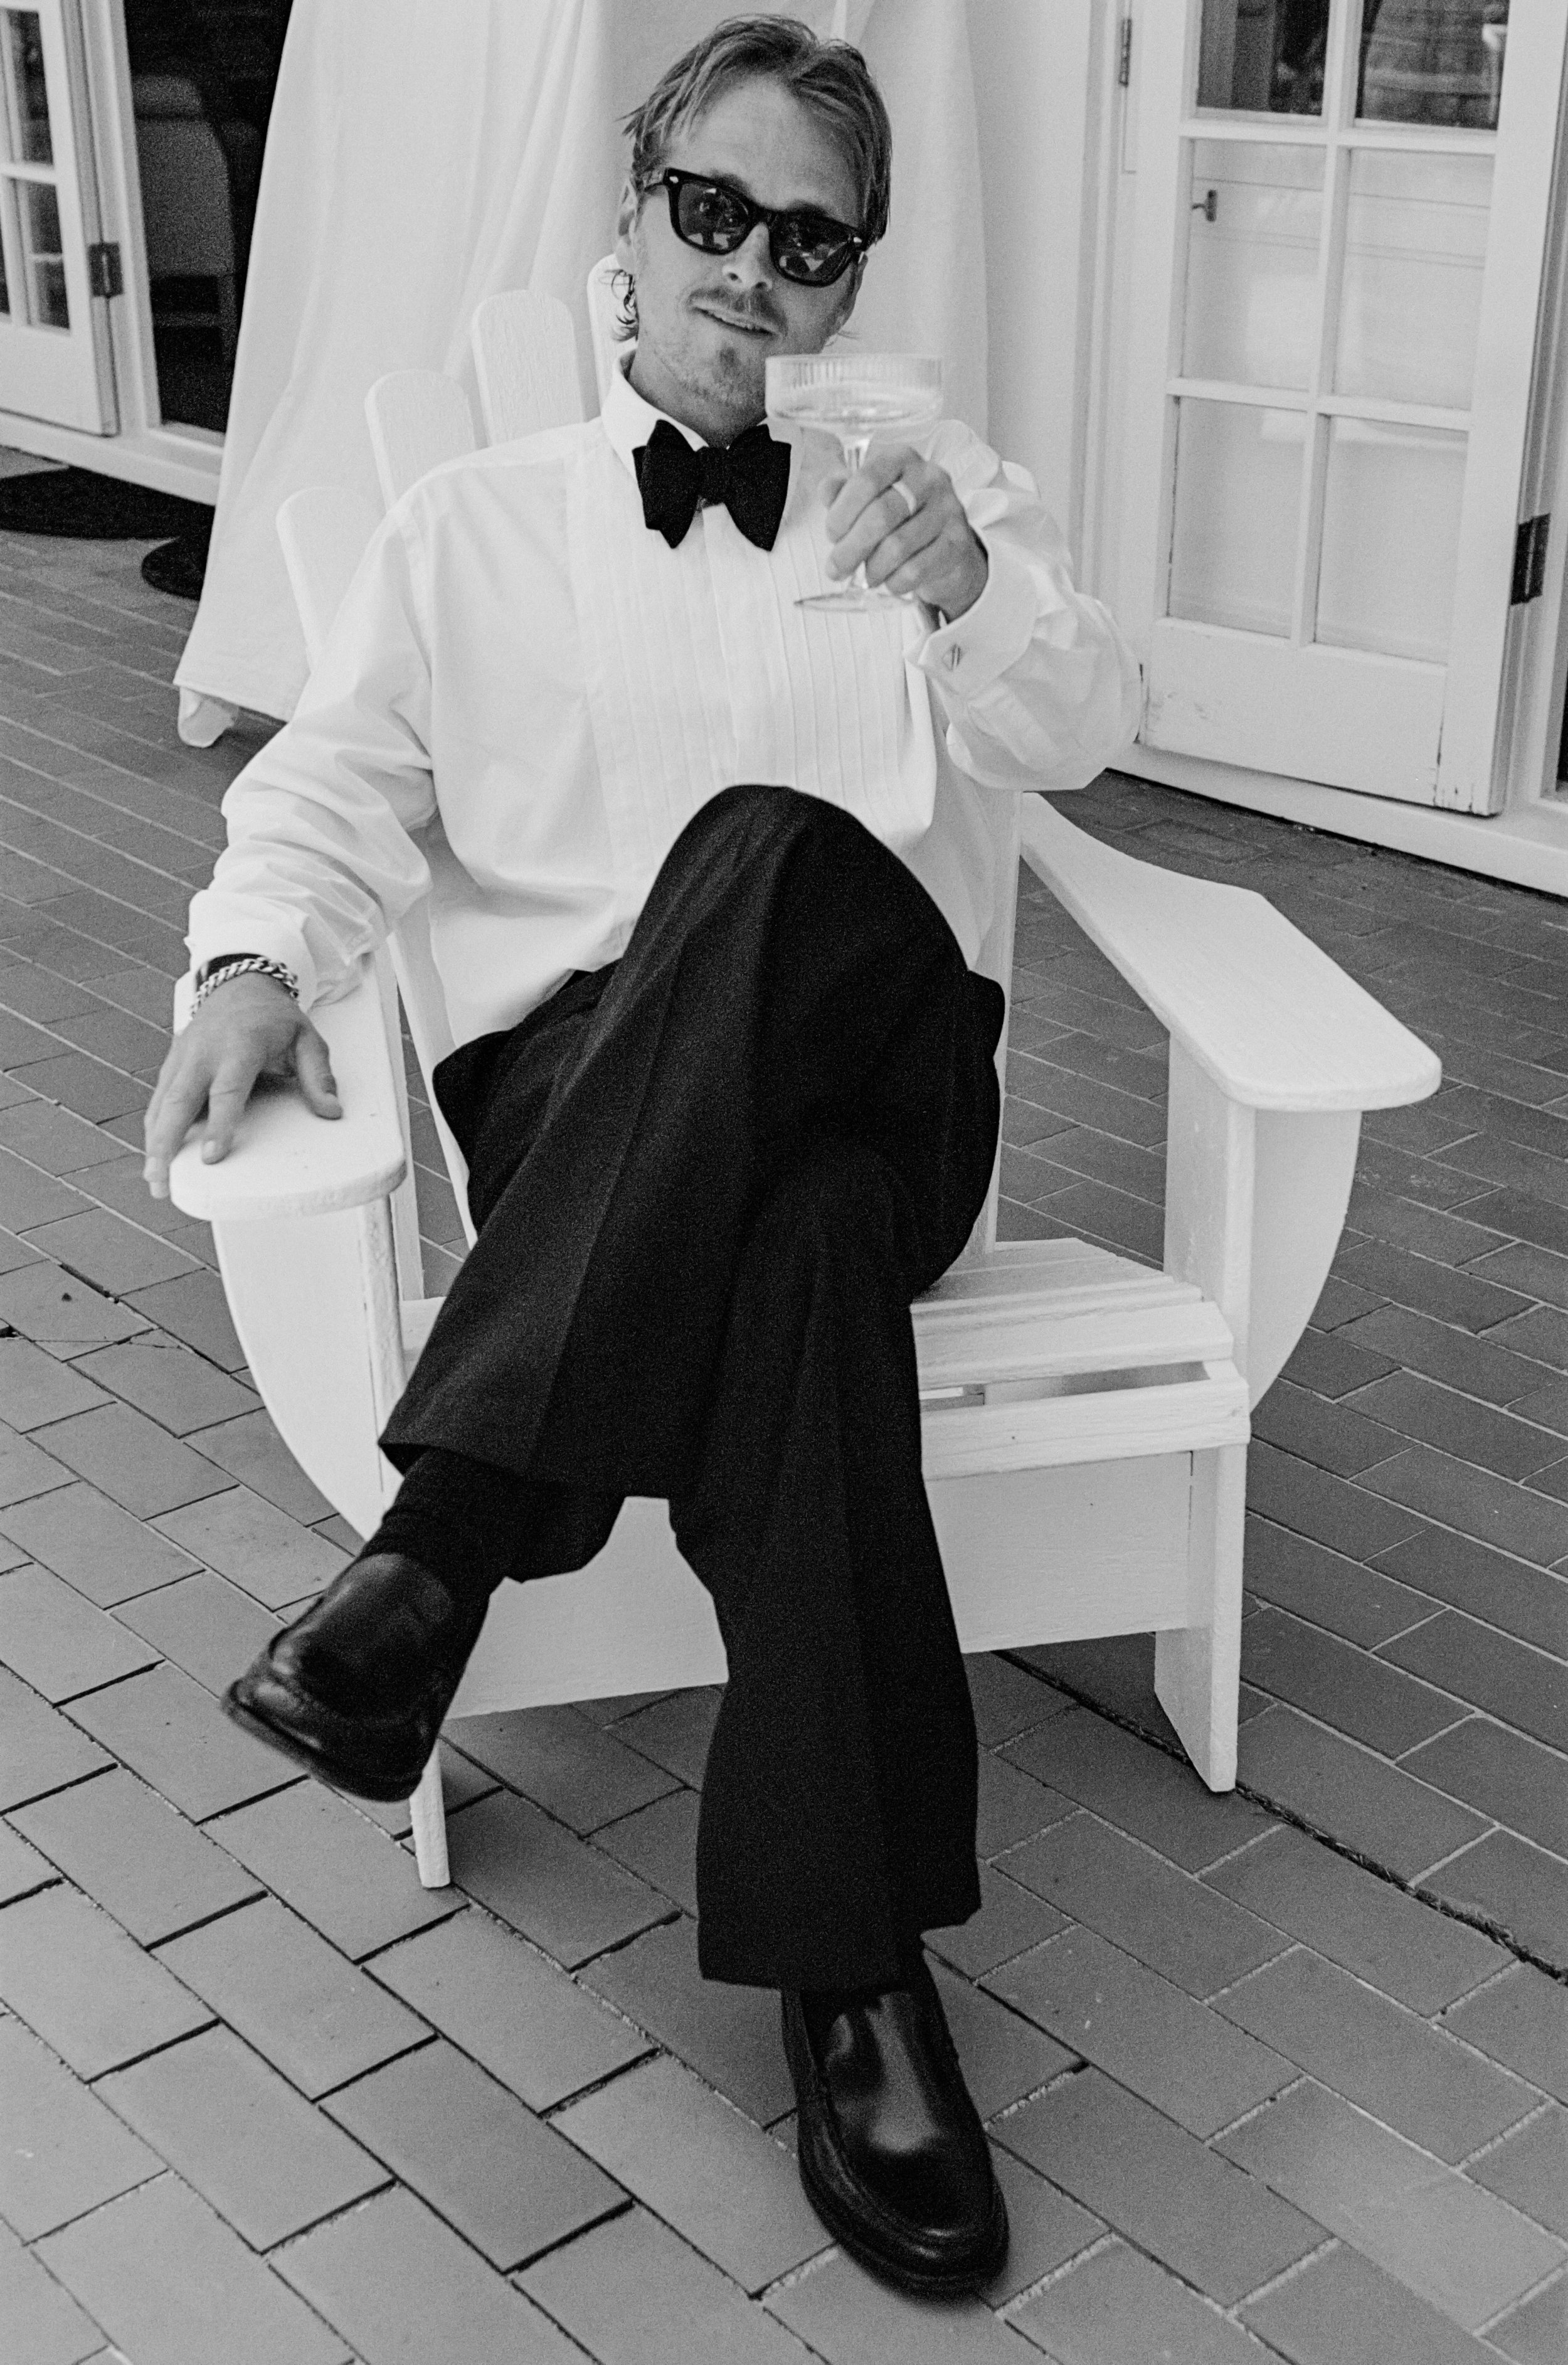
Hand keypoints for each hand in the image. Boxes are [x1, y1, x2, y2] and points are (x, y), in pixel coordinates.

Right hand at [142, 973, 339, 1199]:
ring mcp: (184, 1056)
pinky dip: (153, 1126)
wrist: (241, 985)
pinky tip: (153, 1153)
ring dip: (154, 1141)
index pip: (227, 1090)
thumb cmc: (275, 1018)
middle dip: (167, 1142)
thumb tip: (331, 1111)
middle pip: (180, 1100)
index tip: (212, 1156)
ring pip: (163, 1101)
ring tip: (154, 1177)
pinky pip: (159, 1097)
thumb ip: (318, 1076)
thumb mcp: (307, 1039)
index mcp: (240, 1045)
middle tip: (162, 1178)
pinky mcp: (173, 1062)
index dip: (219, 1124)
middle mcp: (205, 1051)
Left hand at [822, 445, 987, 619]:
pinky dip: (894, 582)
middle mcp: (929, 478)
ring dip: (872, 569)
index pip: (866, 480)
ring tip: (866, 576)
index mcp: (902, 459)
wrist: (946, 548)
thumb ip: (844, 492)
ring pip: (897, 547)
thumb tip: (826, 490)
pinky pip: (916, 570)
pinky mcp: (958, 543)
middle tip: (835, 569)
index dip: (842, 512)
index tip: (832, 535)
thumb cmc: (899, 520)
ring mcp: (948, 509)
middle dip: (850, 548)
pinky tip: (890, 582)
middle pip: (881, 515)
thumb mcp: (868, 499)